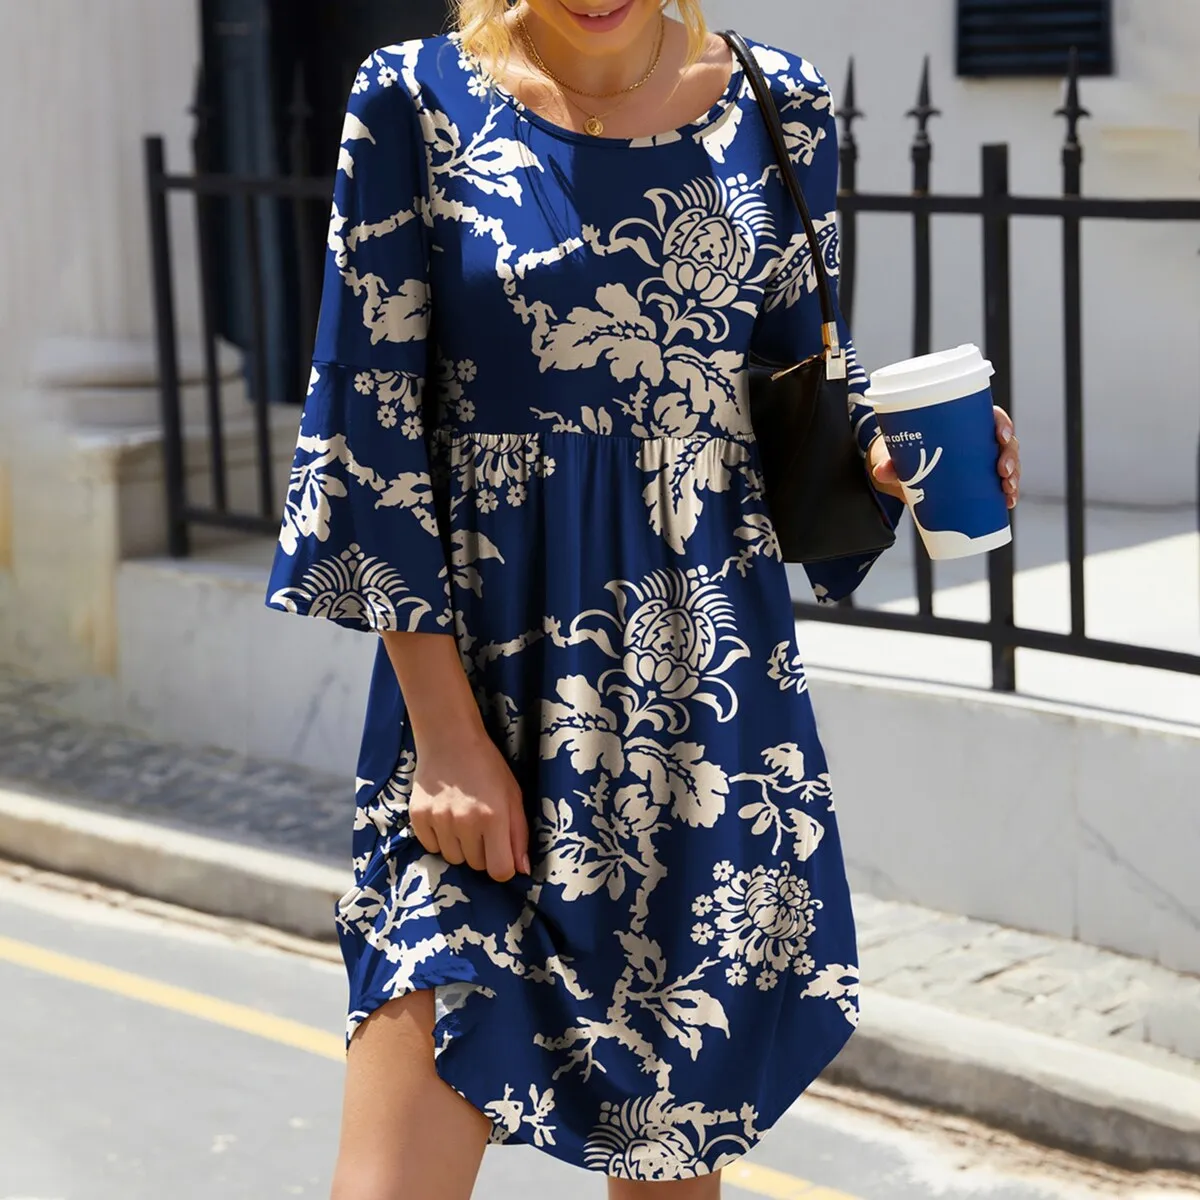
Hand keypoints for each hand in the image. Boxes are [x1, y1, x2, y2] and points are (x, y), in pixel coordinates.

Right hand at [409, 728, 530, 882]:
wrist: (449, 739)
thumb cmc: (487, 767)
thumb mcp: (513, 796)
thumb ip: (519, 834)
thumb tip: (521, 870)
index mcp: (494, 816)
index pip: (499, 870)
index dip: (503, 866)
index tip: (500, 853)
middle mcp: (465, 821)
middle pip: (476, 866)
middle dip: (482, 851)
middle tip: (481, 825)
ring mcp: (439, 820)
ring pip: (453, 859)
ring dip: (460, 846)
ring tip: (462, 819)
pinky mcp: (418, 817)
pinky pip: (431, 848)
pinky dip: (439, 839)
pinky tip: (445, 817)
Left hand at [868, 406, 1021, 509]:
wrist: (902, 471)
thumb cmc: (905, 453)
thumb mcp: (899, 455)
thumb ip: (891, 463)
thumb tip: (882, 471)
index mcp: (964, 423)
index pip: (991, 417)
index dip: (1002, 424)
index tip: (1002, 435)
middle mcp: (977, 439)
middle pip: (1005, 442)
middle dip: (1010, 457)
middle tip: (1002, 472)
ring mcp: (981, 460)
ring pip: (1007, 463)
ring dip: (1013, 477)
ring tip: (1007, 492)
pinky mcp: (979, 479)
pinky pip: (1000, 482)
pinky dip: (1007, 493)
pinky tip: (1008, 502)